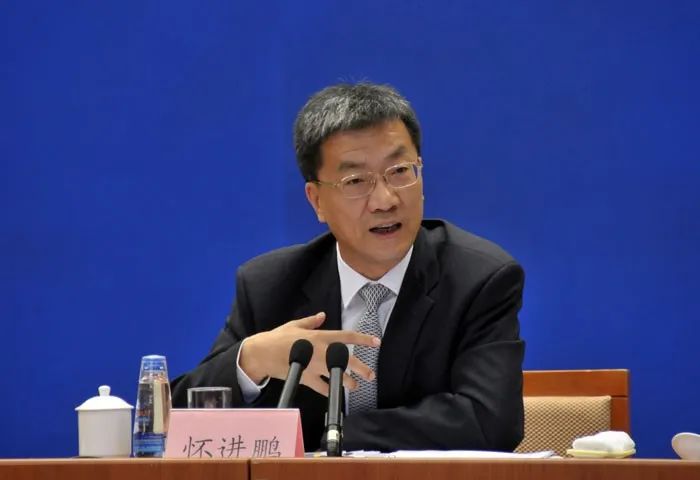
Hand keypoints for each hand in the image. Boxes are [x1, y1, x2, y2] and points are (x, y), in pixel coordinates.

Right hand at [239, 312, 379, 395]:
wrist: (262, 353)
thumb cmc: (277, 337)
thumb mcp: (295, 325)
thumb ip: (311, 322)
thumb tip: (322, 315)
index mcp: (320, 336)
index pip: (346, 336)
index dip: (363, 339)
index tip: (376, 342)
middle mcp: (320, 350)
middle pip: (346, 359)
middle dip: (361, 367)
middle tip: (370, 374)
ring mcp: (314, 365)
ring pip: (337, 375)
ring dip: (348, 382)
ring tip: (355, 386)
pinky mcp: (306, 378)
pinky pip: (322, 387)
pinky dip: (329, 391)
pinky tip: (335, 394)